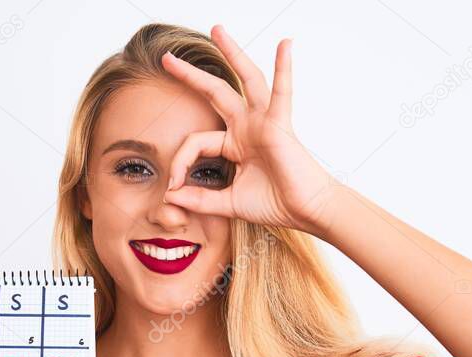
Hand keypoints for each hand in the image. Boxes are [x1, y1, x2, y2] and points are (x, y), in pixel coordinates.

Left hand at [161, 24, 341, 234]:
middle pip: (215, 92)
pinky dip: (284, 68)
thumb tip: (170, 197)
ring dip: (233, 53)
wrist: (304, 211)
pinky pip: (282, 92)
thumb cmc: (274, 204)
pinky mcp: (280, 124)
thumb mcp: (229, 203)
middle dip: (190, 75)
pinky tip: (285, 45)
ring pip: (246, 80)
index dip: (180, 162)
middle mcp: (247, 127)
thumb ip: (200, 200)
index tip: (173, 185)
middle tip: (167, 58)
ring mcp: (263, 122)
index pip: (196, 141)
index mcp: (234, 143)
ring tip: (217, 30)